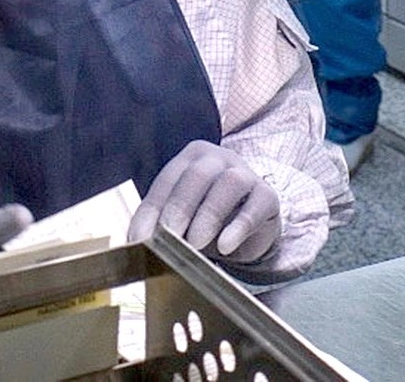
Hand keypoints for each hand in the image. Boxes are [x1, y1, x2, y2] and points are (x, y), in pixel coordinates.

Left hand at [128, 141, 280, 265]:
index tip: (140, 239)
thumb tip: (137, 244)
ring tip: (195, 243)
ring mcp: (245, 174)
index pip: (167, 181)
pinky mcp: (267, 196)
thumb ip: (161, 226)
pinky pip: (256, 205)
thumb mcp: (181, 220)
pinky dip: (239, 226)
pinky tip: (225, 245)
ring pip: (229, 183)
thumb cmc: (206, 218)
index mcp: (190, 160)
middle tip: (169, 236)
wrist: (247, 227)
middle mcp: (218, 160)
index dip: (151, 211)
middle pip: (197, 176)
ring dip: (209, 215)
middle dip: (180, 208)